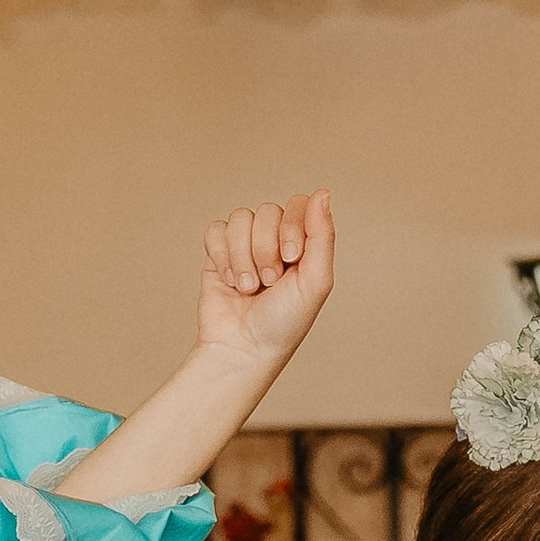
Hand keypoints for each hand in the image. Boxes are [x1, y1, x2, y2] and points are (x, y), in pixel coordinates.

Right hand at [197, 190, 334, 374]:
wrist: (243, 348)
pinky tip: (230, 281)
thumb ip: (323, 236)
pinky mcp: (218, 251)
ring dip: (244, 257)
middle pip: (267, 210)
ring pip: (240, 218)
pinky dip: (223, 257)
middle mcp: (275, 239)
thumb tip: (323, 192)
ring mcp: (245, 243)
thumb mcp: (316, 282)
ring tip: (249, 288)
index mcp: (303, 243)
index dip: (292, 226)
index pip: (298, 204)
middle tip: (270, 282)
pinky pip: (216, 230)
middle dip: (266, 249)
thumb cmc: (285, 323)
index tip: (292, 258)